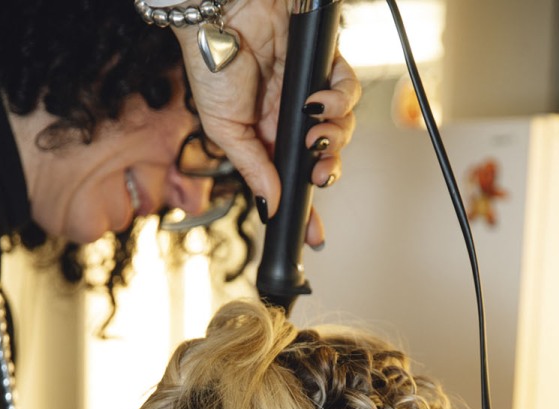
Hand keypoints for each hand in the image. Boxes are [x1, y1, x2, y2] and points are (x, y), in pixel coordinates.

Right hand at [175, 0, 359, 232]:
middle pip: (325, 157)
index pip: (293, 179)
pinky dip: (339, 101)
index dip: (306, 209)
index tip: (314, 236)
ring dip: (334, 138)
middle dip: (328, 172)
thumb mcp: (225, 130)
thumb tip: (272, 203)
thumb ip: (253, 168)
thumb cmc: (210, 62)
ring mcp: (310, 91)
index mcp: (266, 137)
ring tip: (313, 133)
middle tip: (319, 176)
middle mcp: (291, 117)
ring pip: (342, 128)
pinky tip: (319, 103)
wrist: (216, 13)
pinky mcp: (325, 62)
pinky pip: (348, 89)